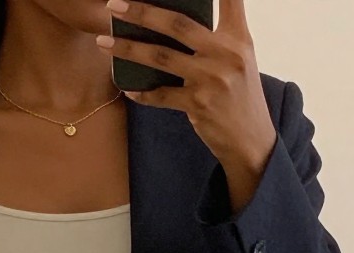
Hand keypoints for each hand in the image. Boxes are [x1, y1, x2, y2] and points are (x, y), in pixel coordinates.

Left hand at [97, 0, 276, 173]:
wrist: (250, 139)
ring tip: (103, 42)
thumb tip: (170, 25)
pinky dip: (141, 92)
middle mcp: (225, 54)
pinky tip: (126, 86)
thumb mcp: (239, 59)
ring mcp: (211, 79)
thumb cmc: (239, 95)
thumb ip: (216, 38)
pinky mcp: (198, 105)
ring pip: (161, 57)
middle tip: (114, 5)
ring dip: (128, 49)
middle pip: (176, 24)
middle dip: (142, 12)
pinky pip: (161, 95)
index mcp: (238, 37)